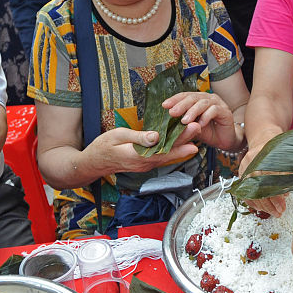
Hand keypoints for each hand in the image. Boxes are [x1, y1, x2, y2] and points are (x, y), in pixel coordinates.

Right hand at [85, 126, 199, 175]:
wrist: (93, 164)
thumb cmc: (102, 147)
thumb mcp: (118, 136)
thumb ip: (138, 137)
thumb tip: (156, 136)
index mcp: (138, 156)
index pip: (163, 149)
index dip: (180, 142)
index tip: (192, 133)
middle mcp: (145, 163)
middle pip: (169, 152)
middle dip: (185, 140)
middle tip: (198, 127)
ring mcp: (145, 165)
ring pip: (167, 155)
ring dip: (180, 144)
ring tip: (194, 132)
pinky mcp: (144, 163)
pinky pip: (161, 156)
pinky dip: (171, 148)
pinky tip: (180, 140)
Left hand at [162, 91, 238, 149]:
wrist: (225, 140)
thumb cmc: (208, 132)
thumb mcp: (191, 127)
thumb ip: (182, 123)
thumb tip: (166, 122)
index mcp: (198, 99)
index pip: (185, 95)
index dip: (174, 99)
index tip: (164, 105)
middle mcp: (208, 98)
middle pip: (193, 97)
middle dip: (181, 105)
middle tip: (172, 112)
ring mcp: (217, 103)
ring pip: (203, 103)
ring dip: (192, 111)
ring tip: (184, 121)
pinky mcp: (225, 111)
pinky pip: (214, 110)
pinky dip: (206, 117)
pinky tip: (200, 124)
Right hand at [237, 139, 286, 216]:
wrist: (264, 138)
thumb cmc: (276, 147)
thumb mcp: (284, 159)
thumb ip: (286, 174)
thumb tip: (286, 194)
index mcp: (260, 161)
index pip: (265, 186)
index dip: (274, 198)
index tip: (282, 206)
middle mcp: (249, 166)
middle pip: (257, 192)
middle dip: (269, 205)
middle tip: (279, 212)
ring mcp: (243, 170)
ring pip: (249, 193)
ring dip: (262, 206)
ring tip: (273, 212)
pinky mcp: (242, 174)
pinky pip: (244, 191)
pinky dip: (253, 201)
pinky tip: (261, 207)